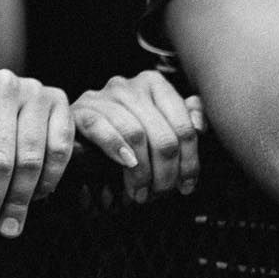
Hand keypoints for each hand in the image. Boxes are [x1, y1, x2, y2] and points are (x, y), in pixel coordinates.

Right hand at [71, 71, 204, 201]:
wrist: (79, 135)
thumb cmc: (124, 133)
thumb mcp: (158, 125)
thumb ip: (184, 119)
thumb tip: (200, 124)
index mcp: (153, 84)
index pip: (184, 127)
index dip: (190, 162)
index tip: (186, 186)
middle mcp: (128, 86)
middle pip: (162, 136)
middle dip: (166, 173)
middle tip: (162, 193)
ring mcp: (102, 96)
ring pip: (136, 135)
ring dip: (143, 172)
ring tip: (142, 191)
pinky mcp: (80, 111)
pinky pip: (101, 129)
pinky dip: (116, 150)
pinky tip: (125, 165)